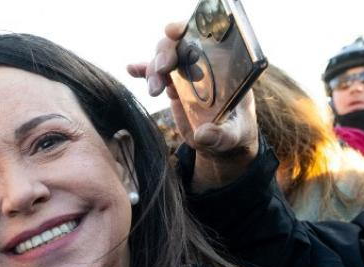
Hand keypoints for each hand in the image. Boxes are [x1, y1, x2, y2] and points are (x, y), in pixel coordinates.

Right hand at [127, 21, 258, 190]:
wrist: (222, 140)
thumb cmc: (233, 133)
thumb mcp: (231, 136)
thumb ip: (220, 135)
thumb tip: (202, 134)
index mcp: (223, 66)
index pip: (207, 37)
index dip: (189, 30)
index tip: (177, 34)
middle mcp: (203, 64)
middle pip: (180, 44)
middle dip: (167, 53)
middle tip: (163, 70)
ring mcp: (186, 74)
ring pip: (164, 59)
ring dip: (154, 70)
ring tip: (154, 91)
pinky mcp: (173, 86)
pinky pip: (156, 74)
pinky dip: (142, 70)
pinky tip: (131, 69)